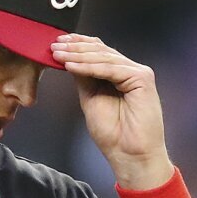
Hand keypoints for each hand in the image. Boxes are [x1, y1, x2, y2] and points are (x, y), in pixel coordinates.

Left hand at [51, 34, 173, 190]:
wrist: (129, 154)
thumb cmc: (113, 133)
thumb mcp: (90, 100)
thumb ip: (84, 79)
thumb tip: (69, 60)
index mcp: (119, 74)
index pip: (98, 52)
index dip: (78, 45)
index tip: (56, 43)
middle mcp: (129, 70)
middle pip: (101, 51)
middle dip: (75, 47)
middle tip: (54, 44)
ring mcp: (138, 73)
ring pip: (104, 58)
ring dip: (78, 55)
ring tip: (58, 54)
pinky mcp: (142, 79)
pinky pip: (110, 69)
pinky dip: (89, 67)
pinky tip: (71, 66)